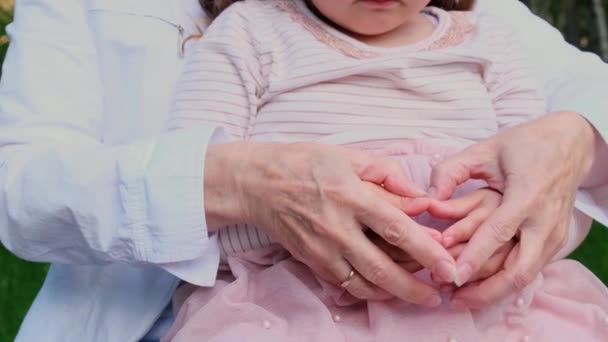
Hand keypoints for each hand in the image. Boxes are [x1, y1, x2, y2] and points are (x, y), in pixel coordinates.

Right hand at [205, 142, 456, 305]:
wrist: (257, 183)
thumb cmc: (304, 163)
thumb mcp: (348, 156)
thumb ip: (387, 175)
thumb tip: (419, 197)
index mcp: (351, 196)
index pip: (397, 230)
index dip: (427, 252)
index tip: (449, 267)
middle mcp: (337, 228)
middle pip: (383, 268)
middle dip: (414, 288)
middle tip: (437, 296)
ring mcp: (322, 249)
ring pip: (364, 284)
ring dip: (393, 294)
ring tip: (416, 295)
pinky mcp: (311, 261)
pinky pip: (344, 284)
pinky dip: (368, 291)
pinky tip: (384, 289)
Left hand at [428, 111, 596, 307]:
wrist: (570, 144)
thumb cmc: (525, 144)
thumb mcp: (485, 149)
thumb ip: (451, 171)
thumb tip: (427, 199)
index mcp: (527, 195)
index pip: (498, 232)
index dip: (475, 256)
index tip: (453, 276)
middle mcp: (543, 220)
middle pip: (518, 269)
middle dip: (486, 290)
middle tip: (453, 297)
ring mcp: (553, 234)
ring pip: (525, 276)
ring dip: (493, 291)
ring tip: (461, 299)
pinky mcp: (555, 241)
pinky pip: (529, 269)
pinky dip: (505, 282)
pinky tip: (481, 288)